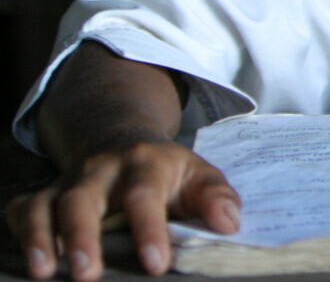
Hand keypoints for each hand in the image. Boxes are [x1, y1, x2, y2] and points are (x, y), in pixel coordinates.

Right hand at [5, 134, 239, 279]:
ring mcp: (68, 182)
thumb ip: (216, 198)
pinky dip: (20, 230)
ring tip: (42, 271)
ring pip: (46, 204)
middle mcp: (101, 170)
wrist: (125, 142)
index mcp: (145, 164)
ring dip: (41, 237)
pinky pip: (22, 208)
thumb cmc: (167, 172)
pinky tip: (26, 258)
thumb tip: (229, 224)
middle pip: (83, 199)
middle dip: (82, 235)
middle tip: (87, 274)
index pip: (144, 196)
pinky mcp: (45, 195)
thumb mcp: (199, 176)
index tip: (156, 264)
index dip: (149, 230)